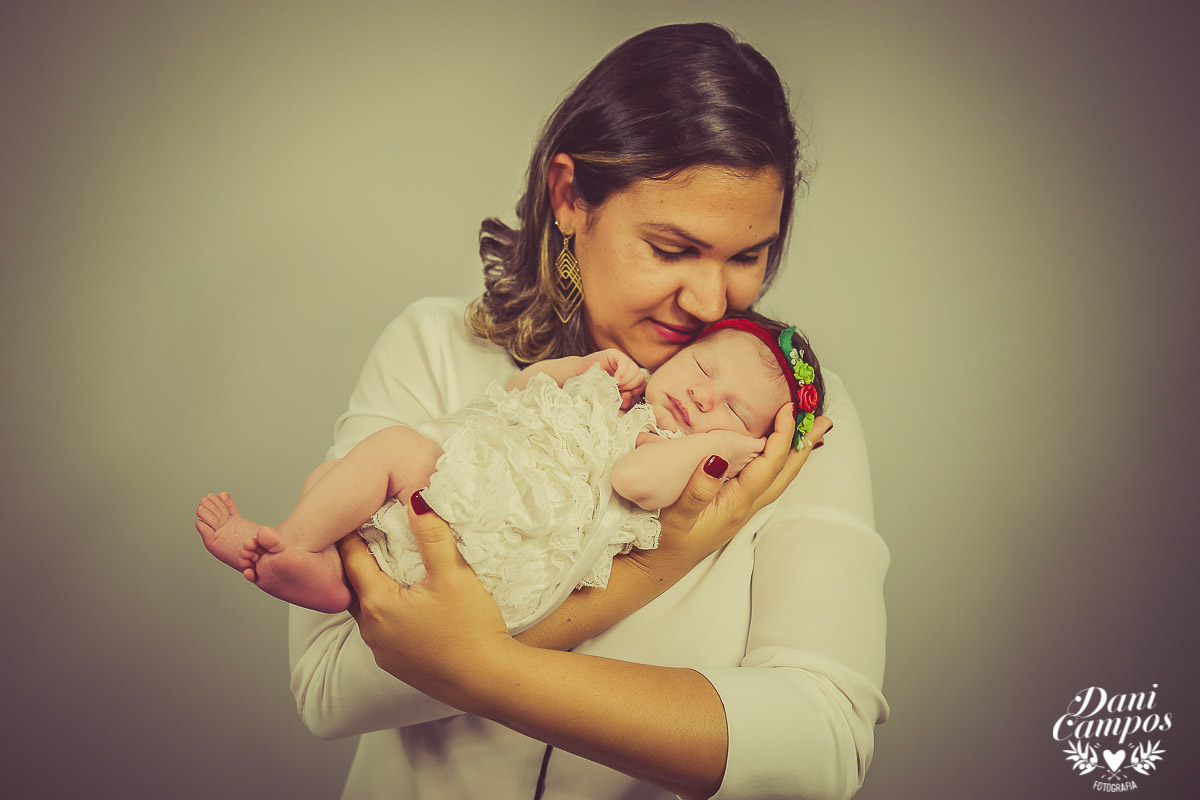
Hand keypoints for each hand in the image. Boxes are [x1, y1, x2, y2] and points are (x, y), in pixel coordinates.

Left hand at [337, 493, 513, 712]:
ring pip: (367, 610)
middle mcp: (372, 631)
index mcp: (378, 605)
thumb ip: (432, 535)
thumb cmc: (471, 629)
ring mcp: (383, 652)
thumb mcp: (453, 575)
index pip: (352, 561)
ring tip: (385, 565)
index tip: (355, 515)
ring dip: (372, 588)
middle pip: (354, 586)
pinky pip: (381, 630)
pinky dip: (385, 610)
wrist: (489, 681)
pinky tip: (404, 602)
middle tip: (367, 535)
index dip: (352, 535)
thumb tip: (416, 500)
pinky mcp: (397, 665)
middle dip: (358, 560)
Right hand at [578, 349, 646, 409]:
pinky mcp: (614, 355)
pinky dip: (622, 373)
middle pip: (641, 378)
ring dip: (626, 381)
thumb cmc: (593, 388)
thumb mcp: (611, 397)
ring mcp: (622, 360)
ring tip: (615, 384)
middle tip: (619, 389)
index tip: (624, 395)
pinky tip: (615, 378)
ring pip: (635, 371)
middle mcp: (628, 368)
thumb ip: (623, 400)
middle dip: (630, 387)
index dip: (635, 392)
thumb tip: (629, 396)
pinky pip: (625, 363)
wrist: (578, 376)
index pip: (642, 385)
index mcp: (629, 378)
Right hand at [635, 406, 832, 572]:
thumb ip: (697, 490)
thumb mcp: (676, 517)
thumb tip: (717, 458)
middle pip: (784, 473)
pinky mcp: (732, 507)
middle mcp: (745, 506)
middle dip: (803, 446)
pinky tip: (772, 456)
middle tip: (824, 421)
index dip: (780, 437)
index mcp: (736, 504)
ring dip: (794, 454)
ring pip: (777, 478)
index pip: (768, 465)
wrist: (657, 567)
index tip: (788, 410)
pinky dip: (775, 463)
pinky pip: (763, 481)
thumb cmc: (664, 542)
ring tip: (808, 434)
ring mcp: (741, 508)